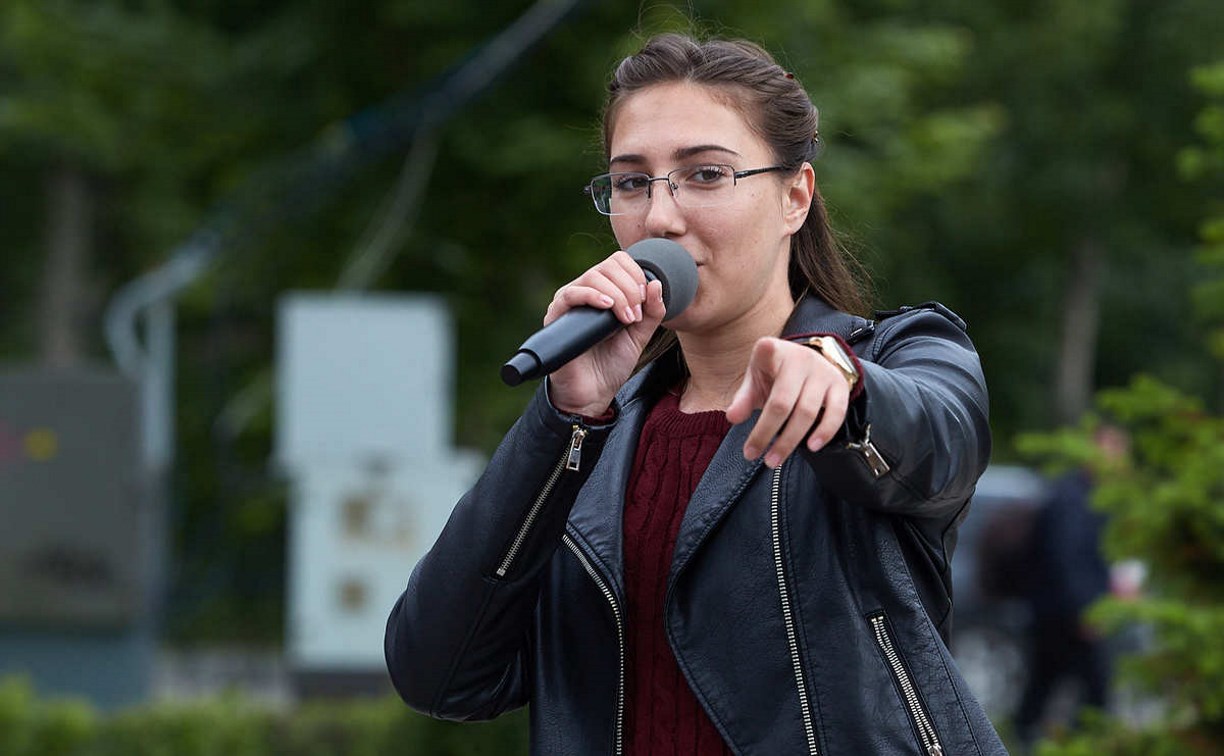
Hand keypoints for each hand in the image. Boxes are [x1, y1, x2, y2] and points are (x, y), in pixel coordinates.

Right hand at [546, 251, 666, 416]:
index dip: (636, 276)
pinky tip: (607, 307)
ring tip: (626, 319)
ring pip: (592, 276)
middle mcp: (585, 292)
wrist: (592, 394)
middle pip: (608, 265)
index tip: (645, 303)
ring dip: (617, 294)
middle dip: (630, 288)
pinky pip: (570, 294)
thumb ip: (652, 311)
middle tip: (635, 315)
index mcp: (604, 291)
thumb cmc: (612, 365)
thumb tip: (656, 283)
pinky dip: (592, 295)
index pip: (619, 262)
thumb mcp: (640, 335)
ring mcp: (570, 303)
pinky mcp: (556, 316)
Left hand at [725, 337, 852, 467]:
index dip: (766, 354)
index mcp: (774, 351)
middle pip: (782, 402)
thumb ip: (744, 398)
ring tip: (773, 460)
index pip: (767, 356)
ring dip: (789, 441)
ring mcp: (823, 371)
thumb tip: (732, 418)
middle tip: (752, 455)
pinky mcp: (840, 385)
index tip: (758, 366)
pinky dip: (825, 432)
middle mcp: (801, 358)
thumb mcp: (756, 379)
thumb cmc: (776, 372)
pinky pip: (836, 412)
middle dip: (766, 433)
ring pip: (807, 412)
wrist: (808, 361)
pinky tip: (811, 447)